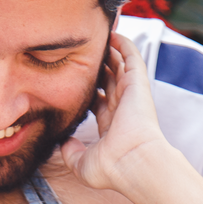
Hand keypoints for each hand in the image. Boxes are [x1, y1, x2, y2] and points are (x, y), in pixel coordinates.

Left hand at [60, 33, 167, 190]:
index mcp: (111, 127)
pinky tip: (113, 35)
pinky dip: (124, 45)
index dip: (88, 92)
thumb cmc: (112, 168)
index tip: (74, 83)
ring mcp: (131, 96)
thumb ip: (70, 153)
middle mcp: (122, 109)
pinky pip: (132, 58)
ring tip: (99, 39)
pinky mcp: (138, 85)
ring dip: (111, 53)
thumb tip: (63, 142)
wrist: (133, 162)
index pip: (99, 103)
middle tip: (85, 55)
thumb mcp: (82, 164)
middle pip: (109, 82)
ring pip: (120, 67)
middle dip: (99, 69)